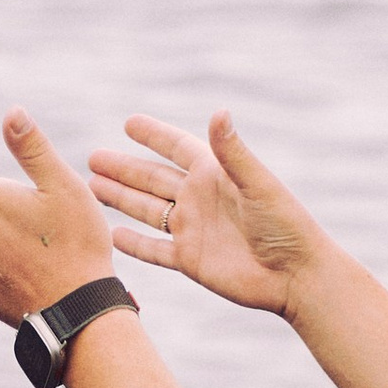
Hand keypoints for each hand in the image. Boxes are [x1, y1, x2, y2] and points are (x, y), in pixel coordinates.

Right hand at [88, 111, 333, 315]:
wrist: (294, 275)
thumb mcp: (257, 184)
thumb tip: (218, 111)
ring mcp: (193, 230)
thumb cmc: (285, 225)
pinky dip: (134, 243)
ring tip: (92, 187)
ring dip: (121, 199)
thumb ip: (233, 152)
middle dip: (124, 168)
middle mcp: (199, 200)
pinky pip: (155, 250)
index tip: (129, 123)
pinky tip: (112, 234)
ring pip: (148, 211)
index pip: (177, 148)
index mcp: (214, 175)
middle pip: (152, 179)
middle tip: (93, 157)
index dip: (154, 135)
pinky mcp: (191, 261)